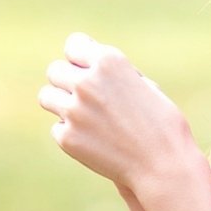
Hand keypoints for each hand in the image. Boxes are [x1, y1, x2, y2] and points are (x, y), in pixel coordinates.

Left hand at [38, 32, 196, 191]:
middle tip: (84, 97)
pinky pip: (57, 127)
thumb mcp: (144, 86)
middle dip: (68, 81)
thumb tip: (84, 68)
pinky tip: (93, 140)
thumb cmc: (162, 125)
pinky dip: (70, 133)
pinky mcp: (67, 137)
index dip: (82, 59)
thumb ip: (113, 74)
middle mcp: (88, 82)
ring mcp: (74, 110)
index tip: (88, 71)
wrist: (163, 165)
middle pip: (55, 70)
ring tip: (82, 116)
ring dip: (61, 103)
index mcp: (110, 62)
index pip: (74, 45)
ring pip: (47, 96)